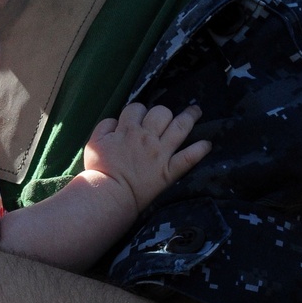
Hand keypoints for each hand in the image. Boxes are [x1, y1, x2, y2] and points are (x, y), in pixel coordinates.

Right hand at [83, 103, 208, 214]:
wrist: (110, 194)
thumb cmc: (100, 170)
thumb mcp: (94, 142)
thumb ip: (105, 126)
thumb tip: (116, 121)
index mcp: (128, 129)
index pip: (137, 108)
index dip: (138, 111)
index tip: (138, 118)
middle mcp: (147, 137)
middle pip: (161, 112)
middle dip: (163, 112)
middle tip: (166, 116)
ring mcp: (160, 153)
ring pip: (180, 128)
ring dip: (190, 117)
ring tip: (196, 111)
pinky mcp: (169, 170)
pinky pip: (189, 157)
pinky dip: (199, 150)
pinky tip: (207, 144)